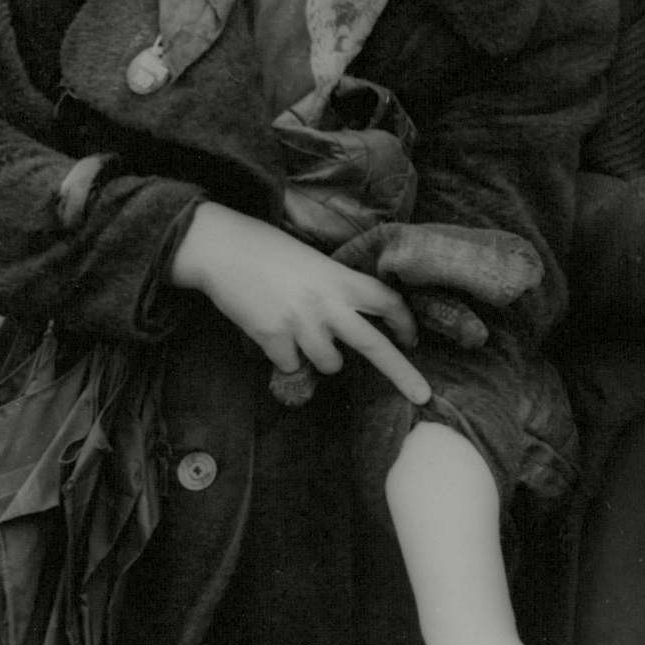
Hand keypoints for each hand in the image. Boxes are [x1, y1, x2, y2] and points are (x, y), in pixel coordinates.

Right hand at [170, 202, 428, 403]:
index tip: (411, 340)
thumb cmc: (270, 252)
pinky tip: (272, 333)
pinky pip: (292, 366)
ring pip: (330, 363)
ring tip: (300, 332)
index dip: (405, 322)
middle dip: (401, 373)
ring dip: (321, 357)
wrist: (222, 249)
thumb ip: (337, 290)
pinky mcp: (272, 337)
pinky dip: (286, 358)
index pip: (388, 302)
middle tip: (422, 395)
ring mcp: (301, 323)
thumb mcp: (316, 263)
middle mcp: (327, 303)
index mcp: (342, 278)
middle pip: (374, 345)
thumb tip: (352, 324)